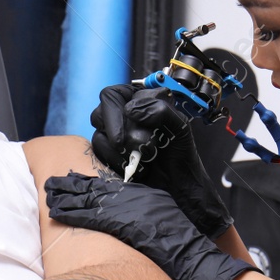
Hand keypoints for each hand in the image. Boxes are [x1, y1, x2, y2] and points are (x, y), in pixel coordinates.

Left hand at [44, 172, 255, 279]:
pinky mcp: (126, 223)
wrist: (198, 264)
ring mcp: (132, 209)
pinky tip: (58, 211)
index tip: (73, 181)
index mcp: (148, 197)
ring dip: (68, 195)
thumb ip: (145, 223)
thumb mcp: (165, 228)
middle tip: (53, 183)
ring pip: (92, 198)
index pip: (112, 187)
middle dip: (74, 186)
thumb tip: (129, 229)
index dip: (91, 184)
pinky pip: (93, 214)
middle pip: (99, 189)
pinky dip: (74, 211)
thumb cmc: (185, 253)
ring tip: (49, 193)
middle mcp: (139, 198)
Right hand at [90, 84, 232, 237]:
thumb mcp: (179, 126)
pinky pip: (99, 156)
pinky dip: (119, 163)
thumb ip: (160, 110)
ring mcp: (112, 136)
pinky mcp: (108, 156)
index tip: (129, 130)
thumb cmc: (181, 152)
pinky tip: (138, 167)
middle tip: (138, 146)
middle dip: (119, 132)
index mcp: (138, 100)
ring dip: (123, 151)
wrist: (178, 184)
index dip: (118, 112)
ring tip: (146, 158)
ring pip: (99, 136)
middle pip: (99, 114)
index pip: (113, 95)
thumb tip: (130, 110)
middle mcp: (121, 115)